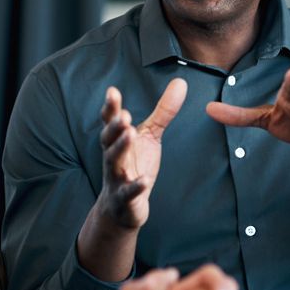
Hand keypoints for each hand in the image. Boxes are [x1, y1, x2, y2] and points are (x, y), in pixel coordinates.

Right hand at [98, 79, 186, 228]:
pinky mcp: (124, 199)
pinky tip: (144, 182)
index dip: (111, 107)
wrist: (122, 207)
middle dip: (115, 127)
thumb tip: (181, 82)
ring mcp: (116, 178)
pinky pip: (128, 193)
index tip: (112, 91)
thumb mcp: (151, 136)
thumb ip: (163, 111)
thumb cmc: (135, 165)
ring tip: (130, 134)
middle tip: (124, 115)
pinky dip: (134, 187)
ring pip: (114, 162)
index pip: (111, 121)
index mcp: (118, 140)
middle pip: (109, 140)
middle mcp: (113, 157)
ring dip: (120, 149)